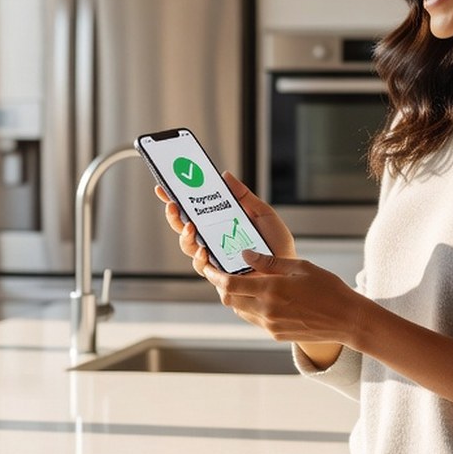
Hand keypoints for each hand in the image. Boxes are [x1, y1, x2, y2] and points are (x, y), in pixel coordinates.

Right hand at [155, 171, 297, 262]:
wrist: (289, 272)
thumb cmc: (277, 246)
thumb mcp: (263, 214)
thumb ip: (244, 197)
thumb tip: (225, 176)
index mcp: (220, 226)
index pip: (192, 212)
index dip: (176, 201)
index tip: (163, 188)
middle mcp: (213, 243)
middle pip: (183, 229)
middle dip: (174, 216)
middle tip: (174, 205)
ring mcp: (214, 260)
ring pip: (189, 248)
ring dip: (185, 237)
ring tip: (191, 228)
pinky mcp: (220, 278)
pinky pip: (204, 269)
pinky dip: (201, 260)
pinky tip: (204, 251)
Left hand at [199, 250, 363, 346]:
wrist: (347, 320)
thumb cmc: (328, 288)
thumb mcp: (300, 267)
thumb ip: (270, 262)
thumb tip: (245, 256)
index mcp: (271, 290)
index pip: (230, 285)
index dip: (215, 276)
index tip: (209, 267)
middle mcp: (266, 311)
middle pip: (229, 300)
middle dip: (222, 287)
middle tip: (224, 274)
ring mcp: (270, 325)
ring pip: (240, 311)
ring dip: (237, 298)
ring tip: (245, 284)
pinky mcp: (276, 334)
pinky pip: (255, 320)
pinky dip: (252, 308)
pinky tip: (263, 297)